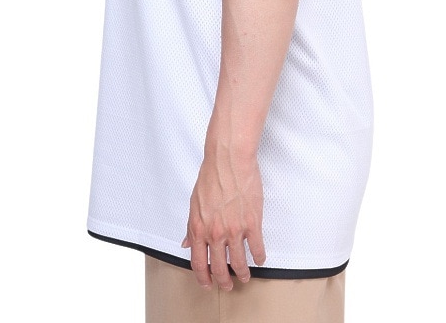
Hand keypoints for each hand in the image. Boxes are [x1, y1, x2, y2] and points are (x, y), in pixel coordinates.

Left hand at [181, 149, 266, 289]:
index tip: (208, 284)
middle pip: (219, 267)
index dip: (203, 277)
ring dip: (242, 273)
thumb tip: (186, 242)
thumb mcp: (194, 202)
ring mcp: (234, 229)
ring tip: (245, 277)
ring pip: (239, 262)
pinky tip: (260, 259)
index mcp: (198, 228)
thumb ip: (190, 225)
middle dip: (223, 280)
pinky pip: (257, 248)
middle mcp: (215, 233)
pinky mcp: (252, 223)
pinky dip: (259, 257)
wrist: (229, 160)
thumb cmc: (211, 175)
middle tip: (227, 285)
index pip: (198, 262)